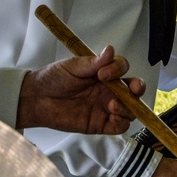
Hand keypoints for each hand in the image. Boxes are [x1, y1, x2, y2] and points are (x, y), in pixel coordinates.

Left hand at [15, 45, 144, 133]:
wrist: (37, 98)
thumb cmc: (54, 78)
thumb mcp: (73, 67)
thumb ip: (94, 62)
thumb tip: (110, 50)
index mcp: (104, 73)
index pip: (122, 68)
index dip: (119, 69)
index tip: (103, 74)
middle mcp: (108, 90)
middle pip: (134, 90)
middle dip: (138, 87)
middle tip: (132, 88)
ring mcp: (106, 107)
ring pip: (131, 109)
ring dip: (128, 106)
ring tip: (111, 105)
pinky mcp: (100, 124)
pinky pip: (119, 126)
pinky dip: (122, 122)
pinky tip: (112, 116)